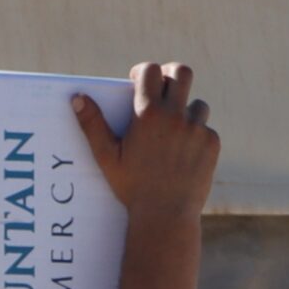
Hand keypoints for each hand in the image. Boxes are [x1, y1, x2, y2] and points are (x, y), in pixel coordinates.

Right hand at [72, 62, 218, 224]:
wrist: (165, 218)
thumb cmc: (132, 189)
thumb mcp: (107, 158)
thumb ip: (93, 126)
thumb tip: (77, 97)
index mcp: (148, 114)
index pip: (150, 70)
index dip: (143, 71)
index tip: (138, 80)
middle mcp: (175, 116)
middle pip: (182, 72)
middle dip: (171, 75)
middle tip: (163, 87)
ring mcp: (197, 129)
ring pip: (197, 103)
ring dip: (186, 110)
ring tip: (175, 129)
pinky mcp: (211, 143)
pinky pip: (206, 129)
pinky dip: (196, 137)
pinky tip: (184, 155)